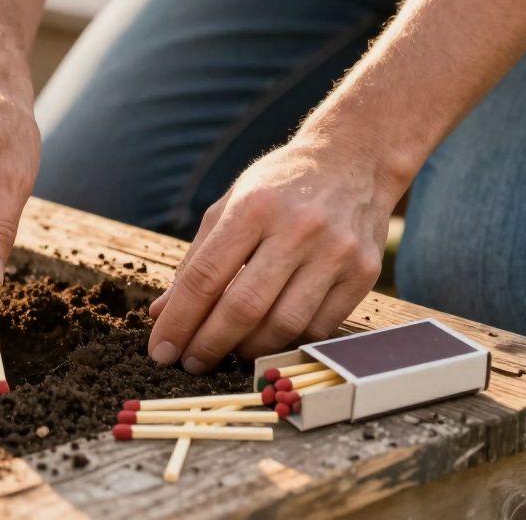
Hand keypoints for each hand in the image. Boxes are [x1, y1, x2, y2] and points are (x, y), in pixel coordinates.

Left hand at [147, 135, 401, 372]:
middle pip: (243, 307)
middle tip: (190, 364)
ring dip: (248, 350)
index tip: (161, 350)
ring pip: (284, 325)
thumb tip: (163, 312)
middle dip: (209, 344)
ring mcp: (336, 252)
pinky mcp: (364, 273)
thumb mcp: (230, 205)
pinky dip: (288, 342)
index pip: (205, 277)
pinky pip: (320, 327)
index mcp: (253, 207)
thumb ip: (197, 259)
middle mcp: (297, 228)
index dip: (179, 321)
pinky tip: (268, 341)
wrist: (354, 160)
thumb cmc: (279, 186)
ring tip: (227, 354)